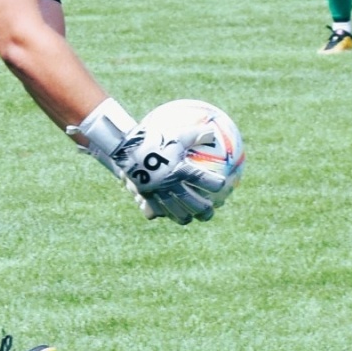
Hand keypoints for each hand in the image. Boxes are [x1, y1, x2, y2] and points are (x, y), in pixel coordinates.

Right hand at [108, 126, 226, 223]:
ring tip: (191, 219)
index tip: (224, 186)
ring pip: (175, 211)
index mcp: (181, 170)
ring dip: (185, 216)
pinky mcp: (146, 195)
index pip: (205, 181)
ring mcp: (158, 192)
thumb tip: (212, 131)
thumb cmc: (154, 137)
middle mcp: (172, 184)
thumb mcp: (177, 134)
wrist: (126, 147)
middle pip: (193, 203)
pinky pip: (156, 209)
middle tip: (211, 211)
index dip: (218, 185)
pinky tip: (165, 215)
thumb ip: (196, 134)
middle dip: (204, 210)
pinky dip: (163, 213)